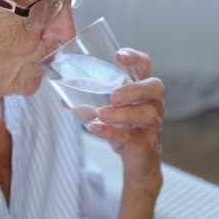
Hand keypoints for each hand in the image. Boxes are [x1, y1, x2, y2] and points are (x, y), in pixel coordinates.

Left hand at [89, 48, 163, 189]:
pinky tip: (96, 128)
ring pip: (146, 114)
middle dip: (134, 89)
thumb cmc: (124, 128)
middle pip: (154, 87)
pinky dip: (112, 132)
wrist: (138, 161)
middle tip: (113, 95)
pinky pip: (131, 136)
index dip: (135, 58)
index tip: (119, 56)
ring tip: (101, 114)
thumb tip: (64, 96)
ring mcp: (152, 123)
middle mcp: (151, 102)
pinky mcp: (147, 143)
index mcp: (141, 88)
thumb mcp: (105, 111)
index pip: (144, 65)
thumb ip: (87, 103)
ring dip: (122, 113)